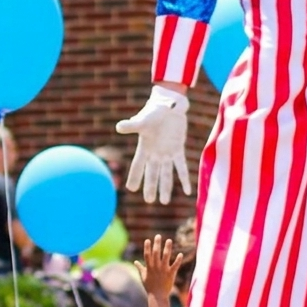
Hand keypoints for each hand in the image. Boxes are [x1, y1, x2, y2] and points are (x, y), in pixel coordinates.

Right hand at [116, 85, 190, 203]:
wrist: (168, 104)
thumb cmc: (153, 111)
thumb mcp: (142, 120)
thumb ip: (131, 126)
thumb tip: (119, 127)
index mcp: (144, 148)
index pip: (137, 165)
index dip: (134, 177)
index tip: (131, 188)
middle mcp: (155, 153)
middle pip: (152, 174)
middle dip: (150, 187)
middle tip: (149, 201)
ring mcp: (167, 153)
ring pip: (166, 174)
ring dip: (166, 187)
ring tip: (164, 202)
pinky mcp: (178, 149)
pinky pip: (182, 166)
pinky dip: (184, 178)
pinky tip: (188, 191)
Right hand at [135, 235, 182, 299]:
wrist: (157, 297)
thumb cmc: (150, 287)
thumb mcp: (143, 277)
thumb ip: (140, 268)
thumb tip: (135, 262)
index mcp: (149, 267)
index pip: (147, 255)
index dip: (147, 247)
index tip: (148, 240)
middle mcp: (156, 267)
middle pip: (156, 253)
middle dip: (157, 244)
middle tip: (158, 236)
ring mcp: (163, 270)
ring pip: (165, 257)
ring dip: (167, 248)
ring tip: (169, 240)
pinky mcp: (171, 274)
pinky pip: (175, 266)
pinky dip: (178, 260)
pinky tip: (180, 254)